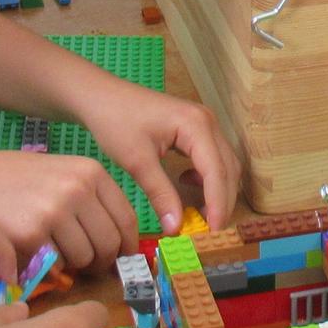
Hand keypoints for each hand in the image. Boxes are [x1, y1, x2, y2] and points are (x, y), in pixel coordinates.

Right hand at [0, 150, 139, 270]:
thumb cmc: (15, 180)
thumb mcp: (61, 174)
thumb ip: (91, 200)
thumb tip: (122, 243)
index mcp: (90, 172)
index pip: (126, 220)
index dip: (127, 247)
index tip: (123, 259)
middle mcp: (77, 189)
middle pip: (110, 244)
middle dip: (102, 262)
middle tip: (90, 267)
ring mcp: (55, 212)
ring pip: (85, 259)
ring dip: (76, 265)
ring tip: (58, 255)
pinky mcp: (32, 235)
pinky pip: (57, 266)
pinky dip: (51, 268)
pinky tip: (37, 254)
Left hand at [64, 71, 241, 232]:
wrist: (99, 96)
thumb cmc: (115, 121)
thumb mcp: (137, 161)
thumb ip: (160, 194)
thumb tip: (176, 228)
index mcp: (196, 125)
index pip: (217, 171)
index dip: (218, 204)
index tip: (213, 232)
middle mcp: (207, 121)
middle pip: (227, 168)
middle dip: (222, 201)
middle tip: (209, 231)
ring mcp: (204, 123)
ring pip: (224, 164)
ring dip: (217, 190)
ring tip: (201, 214)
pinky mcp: (196, 128)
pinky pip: (213, 157)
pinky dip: (208, 177)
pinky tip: (186, 183)